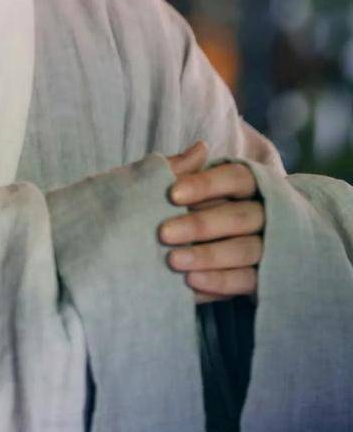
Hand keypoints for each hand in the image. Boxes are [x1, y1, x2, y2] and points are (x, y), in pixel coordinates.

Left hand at [159, 140, 263, 305]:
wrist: (165, 250)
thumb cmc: (189, 209)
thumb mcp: (184, 187)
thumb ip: (188, 170)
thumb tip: (200, 148)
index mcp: (250, 185)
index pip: (236, 178)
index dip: (206, 184)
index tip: (172, 194)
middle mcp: (264, 213)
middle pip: (239, 217)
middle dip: (201, 225)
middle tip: (163, 233)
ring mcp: (268, 247)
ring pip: (243, 250)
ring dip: (208, 256)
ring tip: (173, 260)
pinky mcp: (264, 280)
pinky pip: (245, 281)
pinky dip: (219, 282)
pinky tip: (190, 283)